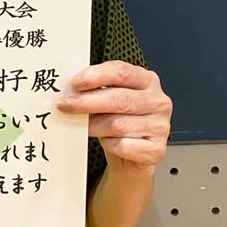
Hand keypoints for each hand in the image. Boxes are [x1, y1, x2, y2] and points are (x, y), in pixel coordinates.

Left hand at [56, 61, 171, 168]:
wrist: (132, 155)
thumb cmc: (120, 120)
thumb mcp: (111, 98)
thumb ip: (97, 89)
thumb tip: (71, 89)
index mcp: (147, 80)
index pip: (122, 72)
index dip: (97, 76)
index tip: (75, 82)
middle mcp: (158, 101)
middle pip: (120, 99)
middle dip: (88, 102)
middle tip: (66, 105)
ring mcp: (160, 126)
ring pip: (119, 125)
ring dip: (95, 126)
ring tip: (81, 126)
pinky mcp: (156, 150)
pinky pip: (125, 146)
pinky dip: (110, 145)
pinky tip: (106, 142)